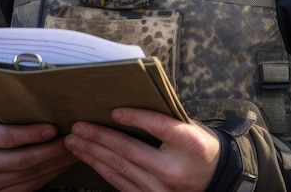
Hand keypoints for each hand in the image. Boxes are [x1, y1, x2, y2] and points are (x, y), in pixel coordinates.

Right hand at [0, 116, 77, 191]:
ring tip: (73, 151)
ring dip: (55, 164)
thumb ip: (14, 117)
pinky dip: (49, 175)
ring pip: (28, 177)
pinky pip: (29, 187)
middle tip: (72, 141)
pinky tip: (61, 165)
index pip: (7, 138)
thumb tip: (50, 110)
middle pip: (21, 161)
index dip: (31, 134)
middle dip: (51, 151)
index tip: (53, 128)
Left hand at [64, 108, 220, 191]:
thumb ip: (163, 120)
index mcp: (187, 143)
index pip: (157, 126)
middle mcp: (172, 169)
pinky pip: (120, 183)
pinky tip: (89, 158)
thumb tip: (126, 106)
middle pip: (129, 150)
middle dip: (99, 137)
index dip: (134, 117)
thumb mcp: (189, 128)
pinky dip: (102, 169)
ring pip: (119, 168)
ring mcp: (160, 189)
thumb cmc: (197, 147)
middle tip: (78, 126)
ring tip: (75, 142)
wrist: (214, 180)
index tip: (114, 111)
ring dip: (93, 153)